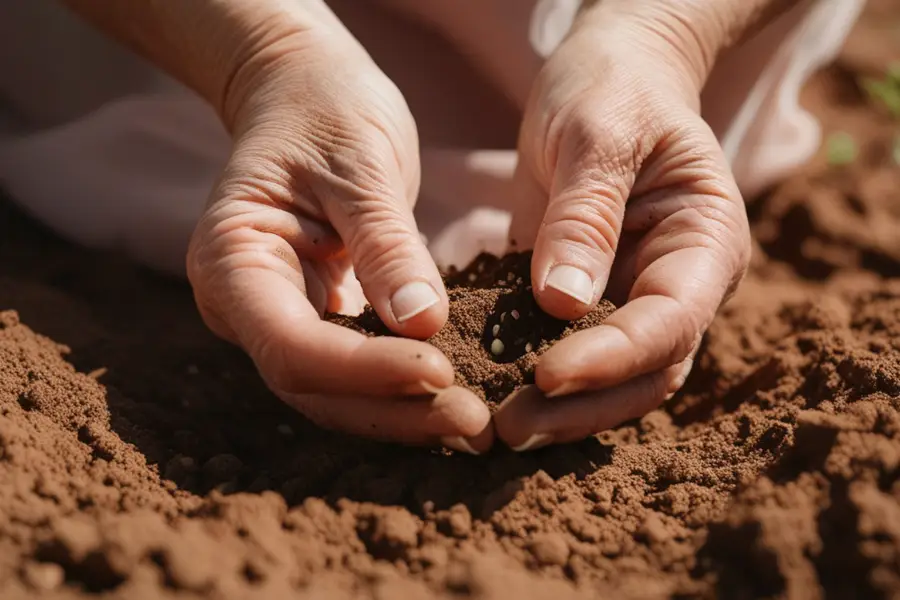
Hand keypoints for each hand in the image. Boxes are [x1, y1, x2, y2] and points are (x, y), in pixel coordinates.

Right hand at [179, 2, 491, 452]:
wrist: (303, 92)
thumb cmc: (324, 109)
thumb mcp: (361, 163)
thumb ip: (385, 243)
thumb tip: (424, 325)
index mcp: (232, 259)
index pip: (291, 345)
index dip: (363, 372)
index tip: (440, 373)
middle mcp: (244, 303)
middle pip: (310, 386)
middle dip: (391, 410)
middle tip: (475, 425)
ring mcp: (278, 315)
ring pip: (331, 392)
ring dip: (400, 414)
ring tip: (475, 426)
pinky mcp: (318, 317)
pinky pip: (354, 370)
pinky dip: (399, 390)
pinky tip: (452, 398)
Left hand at [495, 3, 751, 449]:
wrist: (608, 78)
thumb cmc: (613, 89)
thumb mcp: (597, 132)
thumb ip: (585, 215)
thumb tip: (563, 304)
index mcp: (704, 241)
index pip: (669, 321)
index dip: (611, 358)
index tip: (546, 375)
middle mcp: (680, 283)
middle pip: (648, 372)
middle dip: (584, 407)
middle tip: (511, 428)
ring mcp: (636, 297)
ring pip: (613, 380)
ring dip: (561, 411)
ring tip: (499, 430)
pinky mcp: (590, 300)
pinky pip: (571, 352)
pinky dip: (538, 382)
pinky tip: (489, 393)